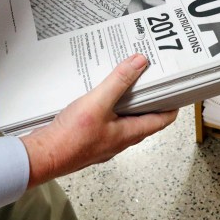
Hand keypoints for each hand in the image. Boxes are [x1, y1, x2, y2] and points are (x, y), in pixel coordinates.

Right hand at [20, 54, 177, 187]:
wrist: (42, 157)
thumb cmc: (70, 138)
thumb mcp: (98, 102)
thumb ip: (119, 81)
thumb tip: (140, 63)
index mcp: (129, 134)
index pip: (161, 121)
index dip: (171, 107)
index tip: (177, 92)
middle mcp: (120, 141)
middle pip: (143, 121)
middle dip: (150, 102)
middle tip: (152, 82)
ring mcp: (104, 142)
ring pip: (124, 122)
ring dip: (128, 105)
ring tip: (126, 85)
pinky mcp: (89, 141)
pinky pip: (106, 123)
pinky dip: (109, 110)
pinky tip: (99, 99)